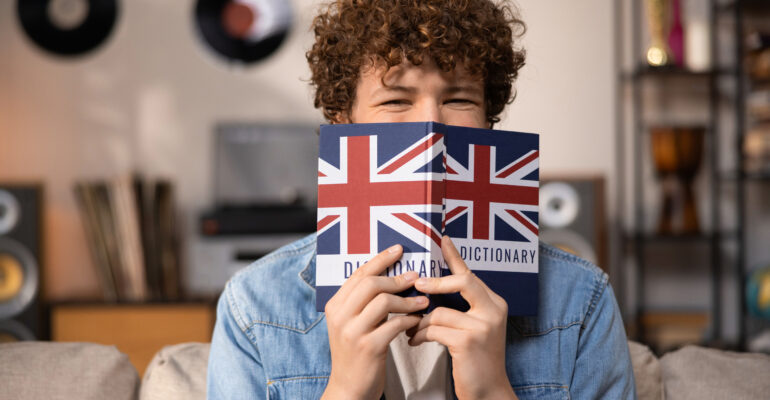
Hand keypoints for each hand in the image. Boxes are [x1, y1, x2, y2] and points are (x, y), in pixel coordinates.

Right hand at [321, 244, 428, 399]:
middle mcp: (340, 316)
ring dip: (407, 300)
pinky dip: (409, 320)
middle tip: (416, 277)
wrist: (349, 388)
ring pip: (384, 302)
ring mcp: (353, 332)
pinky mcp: (368, 347)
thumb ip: (363, 303)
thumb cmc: (356, 353)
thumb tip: (389, 277)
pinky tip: (418, 320)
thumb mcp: (351, 324)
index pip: (359, 274)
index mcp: (335, 306)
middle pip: (371, 284)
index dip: (380, 259)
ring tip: (422, 301)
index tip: (399, 250)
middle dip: (397, 278)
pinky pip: (394, 325)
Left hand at [408, 236, 516, 399]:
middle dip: (435, 283)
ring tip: (410, 330)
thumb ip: (458, 307)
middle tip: (416, 285)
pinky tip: (414, 341)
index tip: (443, 239)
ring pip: (440, 311)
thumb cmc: (474, 360)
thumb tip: (426, 288)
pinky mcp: (470, 341)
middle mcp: (493, 310)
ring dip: (420, 322)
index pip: (471, 274)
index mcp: (494, 303)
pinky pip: (435, 329)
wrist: (487, 391)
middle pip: (462, 281)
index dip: (455, 256)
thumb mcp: (471, 329)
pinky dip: (420, 334)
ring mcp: (483, 325)